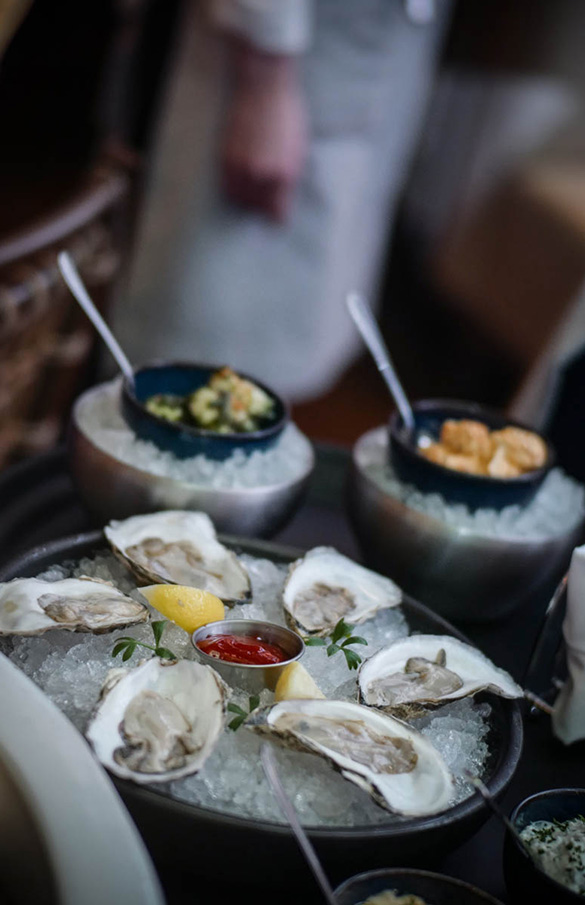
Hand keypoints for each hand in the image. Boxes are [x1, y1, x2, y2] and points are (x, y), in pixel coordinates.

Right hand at [221, 41, 307, 222]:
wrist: (265, 87)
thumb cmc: (288, 116)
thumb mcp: (298, 150)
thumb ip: (290, 178)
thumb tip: (283, 202)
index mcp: (285, 174)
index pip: (278, 214)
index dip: (277, 215)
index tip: (276, 213)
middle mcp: (263, 175)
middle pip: (257, 209)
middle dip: (260, 206)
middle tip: (263, 200)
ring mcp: (242, 167)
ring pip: (240, 200)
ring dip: (245, 198)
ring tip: (251, 189)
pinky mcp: (226, 157)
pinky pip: (227, 186)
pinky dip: (232, 187)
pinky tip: (239, 180)